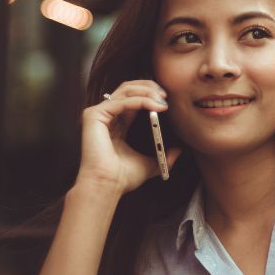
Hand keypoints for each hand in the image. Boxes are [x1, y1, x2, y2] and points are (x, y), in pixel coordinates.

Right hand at [75, 80, 180, 195]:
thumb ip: (163, 155)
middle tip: (166, 95)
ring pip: (125, 90)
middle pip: (128, 88)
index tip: (167, 99)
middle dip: (149, 87)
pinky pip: (122, 101)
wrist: (108, 186)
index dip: (150, 94)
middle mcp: (107, 115)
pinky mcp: (94, 115)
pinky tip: (155, 106)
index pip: (133, 98)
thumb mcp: (150, 163)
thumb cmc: (123, 178)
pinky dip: (140, 101)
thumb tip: (179, 150)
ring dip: (147, 92)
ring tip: (163, 100)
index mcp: (117, 123)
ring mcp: (98, 114)